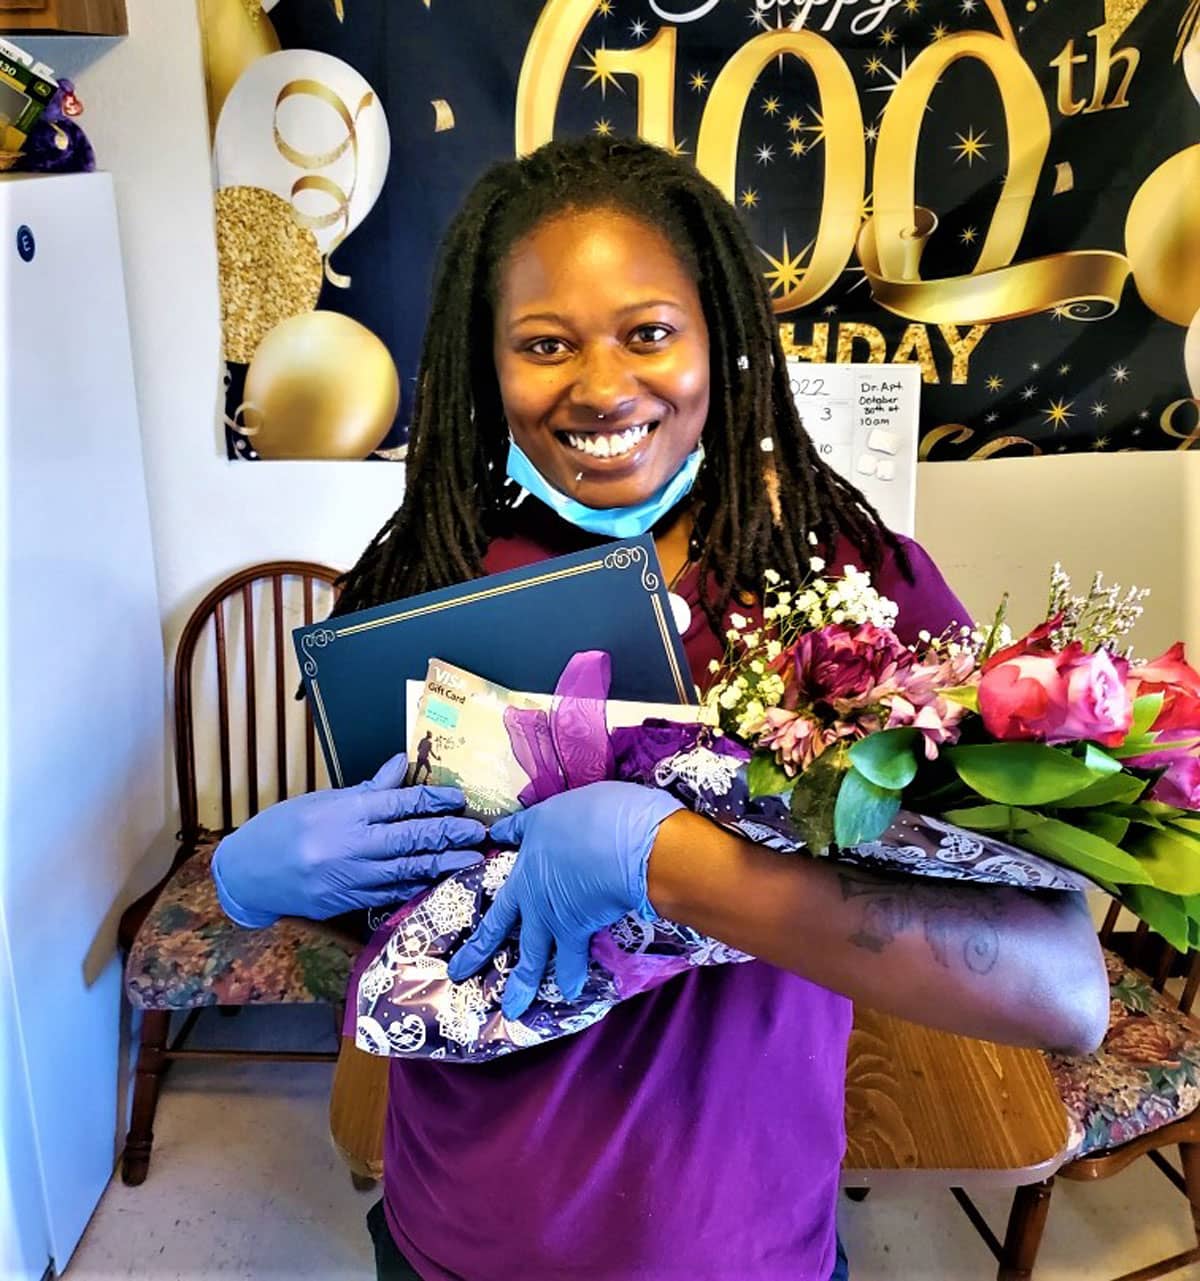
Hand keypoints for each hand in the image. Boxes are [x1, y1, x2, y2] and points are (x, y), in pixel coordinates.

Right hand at [210, 752, 486, 927]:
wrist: (247, 873)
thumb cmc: (284, 828)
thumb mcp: (322, 800)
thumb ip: (368, 787)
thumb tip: (401, 763)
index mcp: (345, 811)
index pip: (401, 802)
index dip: (435, 799)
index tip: (459, 799)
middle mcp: (350, 843)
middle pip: (410, 837)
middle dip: (448, 833)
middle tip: (479, 831)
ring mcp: (349, 876)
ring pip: (406, 869)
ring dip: (442, 864)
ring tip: (471, 860)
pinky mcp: (347, 901)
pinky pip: (390, 892)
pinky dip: (416, 885)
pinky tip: (437, 881)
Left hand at [447, 781, 682, 1017]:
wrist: (626, 844)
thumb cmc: (592, 817)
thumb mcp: (551, 811)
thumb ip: (528, 825)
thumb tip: (502, 830)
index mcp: (524, 865)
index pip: (499, 885)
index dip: (485, 898)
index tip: (469, 919)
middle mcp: (532, 897)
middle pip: (501, 929)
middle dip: (479, 953)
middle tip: (458, 975)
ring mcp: (554, 918)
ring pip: (532, 958)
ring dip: (522, 986)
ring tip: (512, 1011)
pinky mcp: (580, 931)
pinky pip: (571, 962)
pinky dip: (570, 979)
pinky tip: (570, 994)